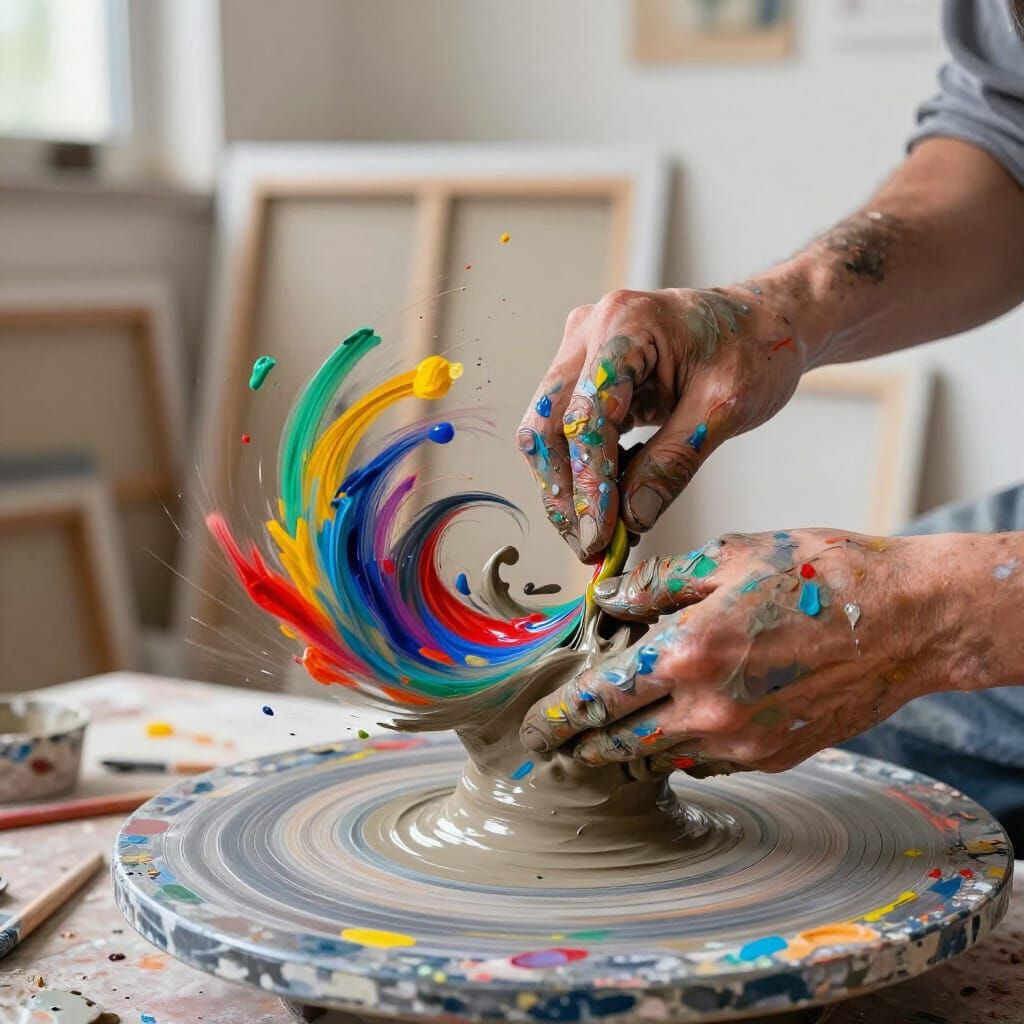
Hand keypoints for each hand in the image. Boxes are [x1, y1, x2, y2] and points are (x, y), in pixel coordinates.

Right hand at [516, 285, 807, 560]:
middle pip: (548, 424)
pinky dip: (582, 472)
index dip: (589, 481)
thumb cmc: (754, 349)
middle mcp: (590, 330)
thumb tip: (631, 519)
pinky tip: (609, 503)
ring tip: (600, 533)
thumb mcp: (725, 408)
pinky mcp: (585, 373)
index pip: (586, 414)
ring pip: (548, 431)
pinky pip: (567, 429)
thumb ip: (674, 461)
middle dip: (563, 491)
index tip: (600, 533)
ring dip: (567, 487)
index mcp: (626, 324)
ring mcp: (581, 350)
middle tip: (589, 545)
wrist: (764, 321)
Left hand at [519, 529, 959, 775]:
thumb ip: (657, 583)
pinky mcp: (773, 758)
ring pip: (658, 761)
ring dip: (624, 755)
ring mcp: (743, 743)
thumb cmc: (820, 575)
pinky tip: (672, 731)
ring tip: (599, 745)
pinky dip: (678, 751)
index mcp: (690, 652)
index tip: (535, 728)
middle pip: (619, 745)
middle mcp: (709, 709)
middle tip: (553, 749)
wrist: (908, 620)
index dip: (559, 716)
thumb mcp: (730, 555)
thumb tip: (606, 602)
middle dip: (579, 749)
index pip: (601, 697)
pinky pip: (704, 763)